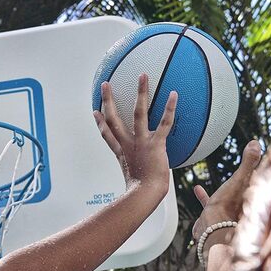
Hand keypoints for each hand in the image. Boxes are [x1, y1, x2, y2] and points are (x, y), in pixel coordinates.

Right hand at [93, 73, 176, 196]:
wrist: (144, 195)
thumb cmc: (141, 193)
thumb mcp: (134, 183)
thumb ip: (136, 178)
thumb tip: (137, 188)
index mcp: (122, 153)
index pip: (108, 135)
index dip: (100, 123)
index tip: (96, 111)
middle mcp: (128, 144)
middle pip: (114, 119)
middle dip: (109, 101)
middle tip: (106, 85)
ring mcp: (141, 142)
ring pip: (138, 113)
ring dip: (140, 93)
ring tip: (142, 76)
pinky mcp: (155, 144)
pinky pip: (164, 123)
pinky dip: (169, 109)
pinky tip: (174, 94)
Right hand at [192, 140, 261, 242]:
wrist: (212, 229)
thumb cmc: (227, 206)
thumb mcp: (239, 179)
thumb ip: (248, 162)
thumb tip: (255, 143)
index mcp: (250, 197)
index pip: (258, 181)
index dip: (260, 172)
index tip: (264, 162)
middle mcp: (240, 207)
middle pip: (243, 191)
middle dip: (240, 182)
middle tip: (244, 173)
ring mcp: (226, 214)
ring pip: (226, 199)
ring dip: (223, 190)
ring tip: (221, 185)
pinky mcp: (212, 218)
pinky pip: (209, 204)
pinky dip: (204, 196)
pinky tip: (198, 189)